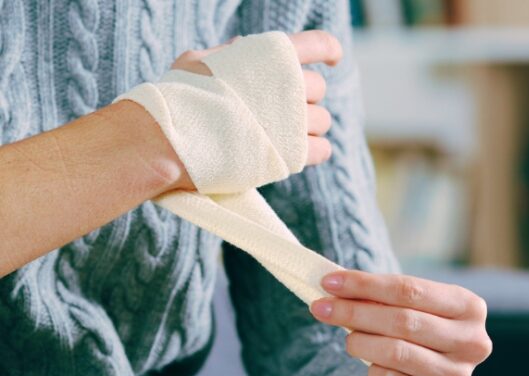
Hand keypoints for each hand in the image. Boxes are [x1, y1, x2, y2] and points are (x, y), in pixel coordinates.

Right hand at [171, 30, 341, 166]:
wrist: (171, 140)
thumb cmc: (178, 100)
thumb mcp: (197, 62)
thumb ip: (226, 54)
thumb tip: (243, 47)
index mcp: (271, 55)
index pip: (317, 43)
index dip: (329, 50)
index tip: (332, 60)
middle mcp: (290, 84)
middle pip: (318, 87)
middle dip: (304, 97)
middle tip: (281, 111)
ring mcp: (295, 120)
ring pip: (323, 121)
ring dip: (308, 127)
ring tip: (282, 136)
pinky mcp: (294, 153)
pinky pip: (323, 150)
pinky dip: (315, 151)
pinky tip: (298, 153)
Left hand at [310, 271, 491, 375]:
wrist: (436, 374)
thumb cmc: (418, 330)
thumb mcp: (409, 307)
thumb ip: (381, 296)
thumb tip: (334, 284)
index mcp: (467, 306)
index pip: (408, 288)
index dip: (364, 284)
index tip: (329, 281)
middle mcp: (471, 340)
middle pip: (401, 320)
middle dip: (353, 311)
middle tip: (320, 307)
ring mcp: (458, 374)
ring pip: (395, 352)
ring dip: (359, 341)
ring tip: (348, 338)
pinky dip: (373, 370)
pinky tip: (372, 364)